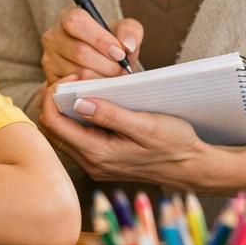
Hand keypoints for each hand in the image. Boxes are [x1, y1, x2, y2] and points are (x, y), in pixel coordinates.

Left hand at [38, 78, 214, 185]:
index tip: (71, 77)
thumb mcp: (146, 126)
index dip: (54, 96)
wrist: (192, 167)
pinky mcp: (101, 161)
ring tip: (81, 88)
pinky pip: (76, 139)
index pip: (54, 123)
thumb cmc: (174, 145)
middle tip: (72, 79)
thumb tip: (79, 102)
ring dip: (65, 110)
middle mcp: (90, 163)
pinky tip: (91, 104)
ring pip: (63, 134)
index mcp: (98, 153)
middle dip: (55, 102)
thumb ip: (110, 115)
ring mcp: (95, 164)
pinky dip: (76, 119)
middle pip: (53, 129)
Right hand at [41, 7, 143, 81]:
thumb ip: (130, 32)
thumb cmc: (111, 47)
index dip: (99, 38)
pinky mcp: (51, 80)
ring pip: (78, 73)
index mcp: (68, 18)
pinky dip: (93, 90)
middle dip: (106, 64)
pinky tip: (103, 87)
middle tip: (122, 70)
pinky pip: (74, 89)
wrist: (103, 67)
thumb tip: (127, 45)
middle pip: (79, 51)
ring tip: (114, 78)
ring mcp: (49, 60)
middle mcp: (53, 37)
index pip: (76, 22)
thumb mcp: (124, 33)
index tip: (119, 53)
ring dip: (102, 78)